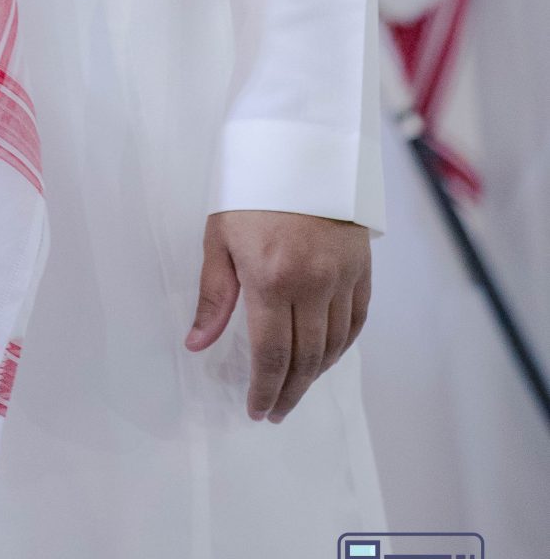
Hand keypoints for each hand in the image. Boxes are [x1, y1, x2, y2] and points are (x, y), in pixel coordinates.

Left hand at [185, 209, 370, 421]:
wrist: (300, 147)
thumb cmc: (250, 189)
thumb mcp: (219, 236)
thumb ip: (214, 296)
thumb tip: (198, 344)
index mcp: (271, 279)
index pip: (271, 355)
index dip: (265, 389)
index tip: (257, 411)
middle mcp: (312, 285)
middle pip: (306, 359)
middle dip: (289, 391)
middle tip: (276, 411)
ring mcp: (341, 278)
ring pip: (333, 346)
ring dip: (315, 375)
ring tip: (296, 389)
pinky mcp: (361, 269)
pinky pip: (355, 322)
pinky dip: (342, 347)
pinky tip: (326, 358)